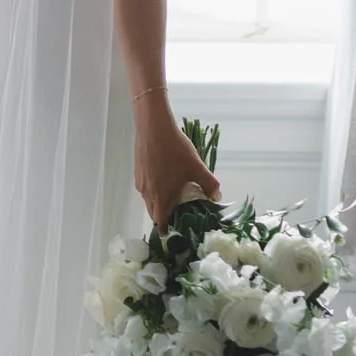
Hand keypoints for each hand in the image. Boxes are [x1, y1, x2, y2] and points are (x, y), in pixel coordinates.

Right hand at [134, 94, 220, 228]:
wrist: (153, 126)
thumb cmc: (175, 149)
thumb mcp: (196, 167)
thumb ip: (209, 185)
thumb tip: (216, 197)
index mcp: (161, 197)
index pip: (161, 223)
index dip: (169, 229)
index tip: (179, 229)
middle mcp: (147, 193)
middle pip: (155, 213)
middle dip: (166, 215)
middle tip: (182, 211)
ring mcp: (141, 182)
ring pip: (149, 200)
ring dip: (160, 201)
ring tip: (176, 192)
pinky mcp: (138, 171)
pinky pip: (146, 187)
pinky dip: (155, 189)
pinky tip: (166, 175)